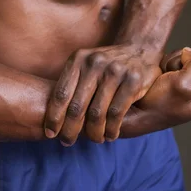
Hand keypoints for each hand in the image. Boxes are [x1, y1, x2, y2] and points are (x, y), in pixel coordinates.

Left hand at [44, 44, 161, 145]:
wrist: (140, 48)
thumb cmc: (106, 64)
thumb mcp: (86, 64)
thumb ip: (72, 82)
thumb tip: (51, 115)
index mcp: (78, 58)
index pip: (61, 93)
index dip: (53, 116)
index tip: (49, 133)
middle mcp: (94, 63)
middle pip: (77, 106)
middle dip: (70, 129)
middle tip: (67, 142)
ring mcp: (115, 71)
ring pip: (97, 113)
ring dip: (93, 133)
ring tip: (94, 139)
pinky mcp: (133, 80)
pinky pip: (116, 113)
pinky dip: (111, 129)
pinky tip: (110, 135)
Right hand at [118, 48, 190, 138]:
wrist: (134, 111)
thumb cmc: (157, 105)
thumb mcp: (184, 84)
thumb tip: (189, 52)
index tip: (179, 77)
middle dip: (177, 64)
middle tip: (168, 79)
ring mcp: (186, 84)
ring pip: (181, 58)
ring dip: (168, 65)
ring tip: (163, 80)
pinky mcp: (173, 80)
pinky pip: (170, 61)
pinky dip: (162, 66)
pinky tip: (159, 79)